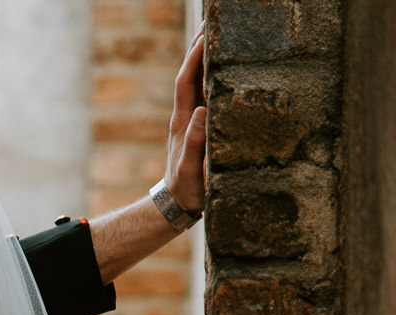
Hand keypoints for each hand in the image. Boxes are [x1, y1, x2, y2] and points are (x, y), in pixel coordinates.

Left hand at [165, 26, 206, 213]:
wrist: (178, 203)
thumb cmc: (186, 189)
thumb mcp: (191, 168)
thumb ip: (195, 142)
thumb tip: (201, 111)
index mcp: (183, 122)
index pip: (186, 82)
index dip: (194, 58)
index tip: (205, 35)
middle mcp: (186, 116)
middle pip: (190, 75)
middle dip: (199, 49)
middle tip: (213, 23)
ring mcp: (192, 121)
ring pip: (198, 83)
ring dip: (206, 59)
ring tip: (219, 36)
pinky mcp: (199, 127)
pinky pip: (206, 95)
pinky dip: (214, 77)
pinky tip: (226, 68)